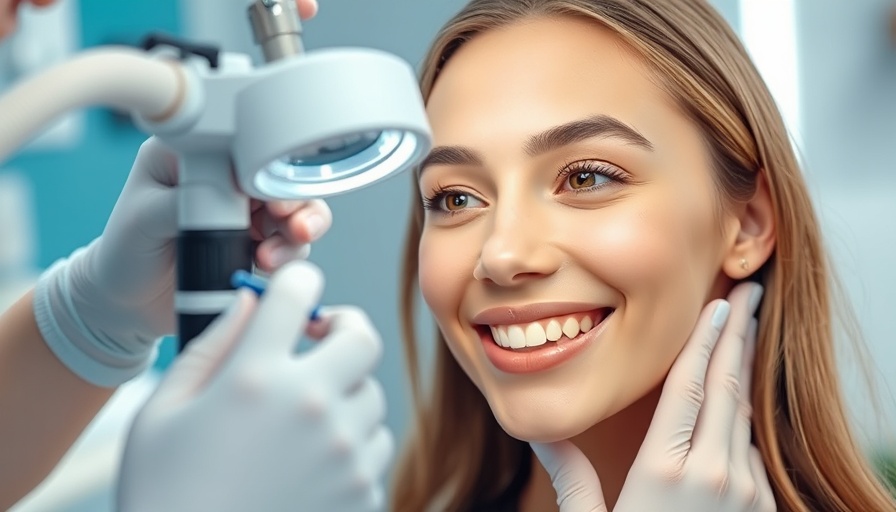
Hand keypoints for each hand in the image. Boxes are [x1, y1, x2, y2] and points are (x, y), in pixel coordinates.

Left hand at [33, 136, 330, 386]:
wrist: (126, 304)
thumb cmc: (125, 253)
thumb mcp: (144, 219)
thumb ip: (186, 200)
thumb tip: (228, 193)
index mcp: (195, 155)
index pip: (247, 148)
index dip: (271, 170)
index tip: (275, 198)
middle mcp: (227, 178)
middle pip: (283, 178)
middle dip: (297, 204)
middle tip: (294, 228)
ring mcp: (245, 212)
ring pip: (297, 211)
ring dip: (298, 233)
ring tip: (272, 258)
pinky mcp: (257, 243)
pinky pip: (292, 244)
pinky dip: (290, 255)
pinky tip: (267, 267)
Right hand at [117, 261, 392, 511]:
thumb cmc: (163, 493)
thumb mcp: (162, 413)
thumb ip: (210, 346)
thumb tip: (250, 299)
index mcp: (255, 377)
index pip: (298, 291)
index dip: (297, 283)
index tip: (295, 294)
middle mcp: (310, 406)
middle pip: (362, 338)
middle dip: (345, 329)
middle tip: (323, 339)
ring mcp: (343, 451)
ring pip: (372, 396)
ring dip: (345, 394)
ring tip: (307, 415)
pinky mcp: (362, 492)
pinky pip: (374, 447)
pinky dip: (352, 445)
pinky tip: (315, 462)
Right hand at [531, 282, 775, 511]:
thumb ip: (570, 478)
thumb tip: (540, 435)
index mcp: (663, 471)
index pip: (690, 387)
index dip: (705, 340)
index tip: (720, 303)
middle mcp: (712, 476)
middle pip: (728, 388)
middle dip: (739, 336)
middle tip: (750, 293)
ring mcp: (744, 494)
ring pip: (745, 416)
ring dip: (744, 371)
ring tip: (744, 334)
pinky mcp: (762, 510)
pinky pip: (753, 451)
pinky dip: (745, 418)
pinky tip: (738, 400)